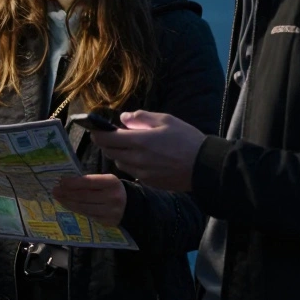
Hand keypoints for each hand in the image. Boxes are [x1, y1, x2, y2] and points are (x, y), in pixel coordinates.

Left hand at [52, 174, 126, 226]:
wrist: (131, 205)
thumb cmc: (112, 189)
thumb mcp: (106, 181)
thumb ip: (90, 181)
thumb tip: (66, 182)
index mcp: (111, 182)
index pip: (88, 182)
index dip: (73, 182)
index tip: (61, 181)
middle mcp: (112, 197)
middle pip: (84, 196)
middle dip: (67, 193)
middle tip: (55, 191)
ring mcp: (110, 212)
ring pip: (84, 207)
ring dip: (68, 203)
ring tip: (59, 198)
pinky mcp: (107, 222)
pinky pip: (88, 215)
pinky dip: (76, 210)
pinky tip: (69, 205)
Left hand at [89, 110, 206, 191]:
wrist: (204, 166)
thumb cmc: (187, 139)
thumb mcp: (166, 120)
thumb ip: (141, 117)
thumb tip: (123, 118)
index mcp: (139, 141)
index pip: (107, 139)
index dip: (97, 134)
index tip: (95, 130)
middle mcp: (137, 159)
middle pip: (110, 152)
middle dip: (106, 144)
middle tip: (111, 136)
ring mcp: (142, 173)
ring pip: (119, 163)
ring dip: (118, 154)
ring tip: (129, 147)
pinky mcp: (148, 182)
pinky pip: (131, 172)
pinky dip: (130, 164)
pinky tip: (141, 158)